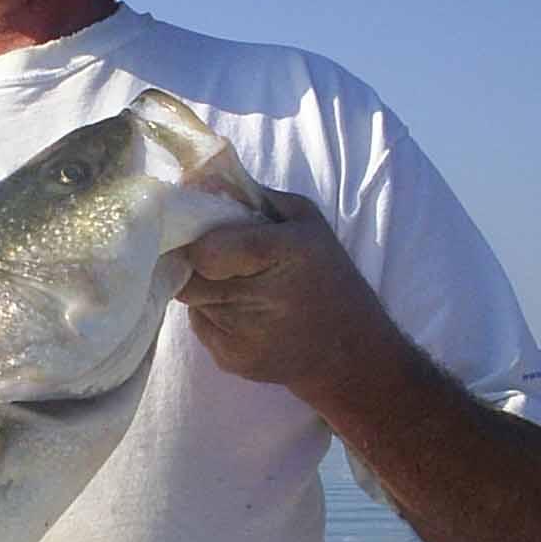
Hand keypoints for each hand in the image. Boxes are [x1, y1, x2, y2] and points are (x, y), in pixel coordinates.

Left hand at [176, 186, 397, 407]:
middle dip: (197, 269)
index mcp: (285, 253)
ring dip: (206, 292)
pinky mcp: (233, 360)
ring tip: (240, 290)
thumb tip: (200, 181)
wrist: (349, 351)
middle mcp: (263, 297)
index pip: (207, 252)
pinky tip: (245, 316)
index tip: (209, 242)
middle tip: (219, 265)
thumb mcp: (306, 224)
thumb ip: (254, 198)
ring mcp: (245, 334)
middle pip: (191, 279)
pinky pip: (200, 327)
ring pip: (193, 303)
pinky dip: (212, 317)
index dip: (201, 246)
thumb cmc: (327, 276)